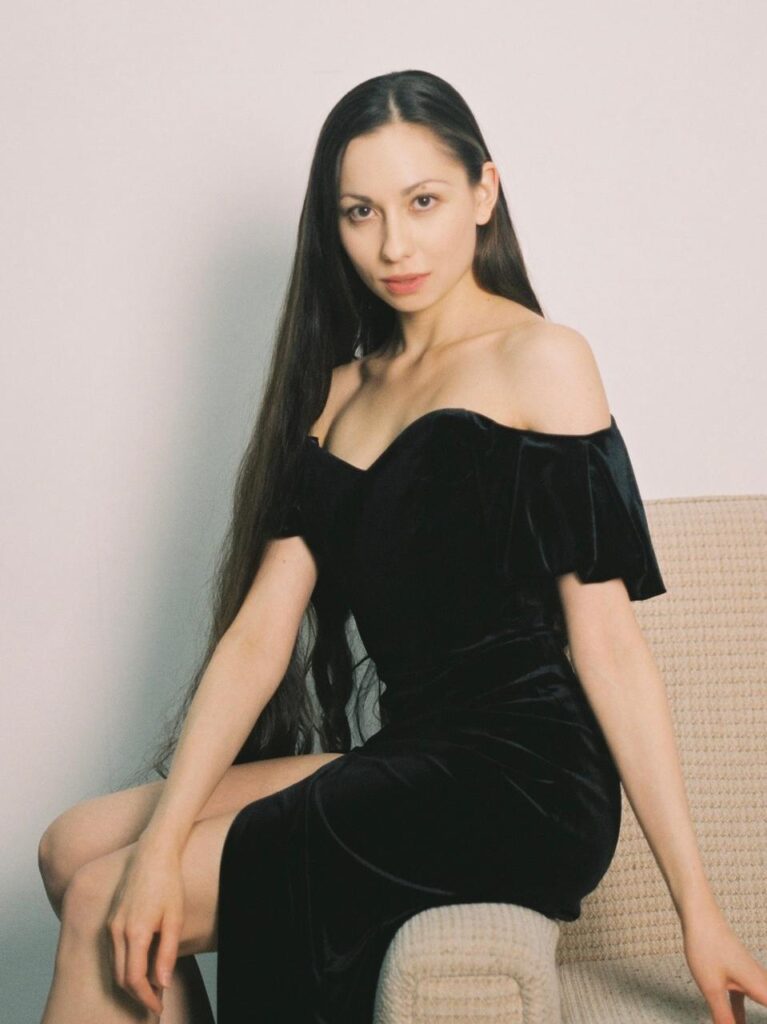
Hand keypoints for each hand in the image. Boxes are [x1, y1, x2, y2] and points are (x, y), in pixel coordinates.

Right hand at [105, 838, 185, 1015]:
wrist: (154, 852)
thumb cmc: (168, 882)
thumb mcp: (175, 918)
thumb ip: (167, 953)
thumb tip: (161, 983)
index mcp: (134, 932)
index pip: (134, 979)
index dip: (146, 997)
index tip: (158, 1006)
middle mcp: (116, 930)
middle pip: (121, 977)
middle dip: (137, 994)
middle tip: (155, 1003)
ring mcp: (111, 924)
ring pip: (115, 965)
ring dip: (130, 981)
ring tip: (151, 988)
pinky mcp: (111, 918)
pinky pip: (114, 951)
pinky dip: (125, 965)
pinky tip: (141, 965)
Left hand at [682, 904, 766, 1022]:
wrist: (699, 915)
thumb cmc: (706, 946)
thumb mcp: (712, 988)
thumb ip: (724, 1017)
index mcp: (761, 988)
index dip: (765, 1021)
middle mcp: (761, 982)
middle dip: (758, 1018)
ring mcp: (750, 977)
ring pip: (761, 1004)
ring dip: (750, 1018)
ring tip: (740, 1022)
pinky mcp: (737, 974)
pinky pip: (744, 999)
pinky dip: (740, 1013)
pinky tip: (735, 1022)